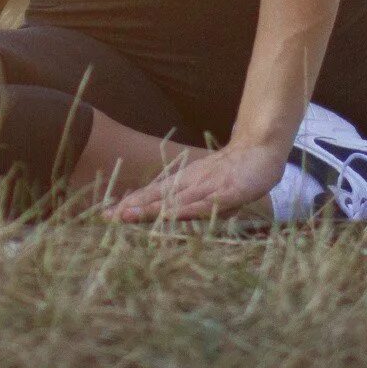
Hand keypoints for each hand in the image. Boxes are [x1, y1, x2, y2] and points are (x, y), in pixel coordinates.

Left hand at [105, 139, 291, 222]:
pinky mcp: (228, 191)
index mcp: (183, 183)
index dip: (131, 205)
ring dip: (152, 208)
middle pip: (158, 197)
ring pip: (176, 200)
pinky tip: (174, 215)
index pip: (152, 196)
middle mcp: (190, 183)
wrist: (260, 149)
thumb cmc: (232, 174)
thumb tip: (171, 217)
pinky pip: (206, 203)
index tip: (107, 214)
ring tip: (129, 215)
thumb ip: (190, 204)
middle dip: (132, 207)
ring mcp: (208, 187)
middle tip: (107, 217)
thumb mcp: (207, 190)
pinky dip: (189, 210)